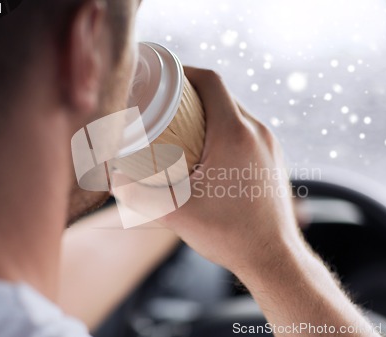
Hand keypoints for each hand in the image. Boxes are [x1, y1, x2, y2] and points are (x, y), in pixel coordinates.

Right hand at [161, 68, 378, 336]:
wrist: (275, 257)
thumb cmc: (230, 235)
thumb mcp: (176, 213)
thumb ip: (137, 194)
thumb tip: (111, 176)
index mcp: (235, 134)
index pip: (210, 81)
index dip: (185, 71)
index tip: (164, 76)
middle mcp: (257, 132)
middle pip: (222, 94)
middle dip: (192, 93)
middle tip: (166, 104)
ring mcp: (270, 144)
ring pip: (236, 111)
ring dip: (210, 111)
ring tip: (184, 126)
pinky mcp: (274, 158)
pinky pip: (248, 129)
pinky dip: (226, 127)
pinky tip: (210, 148)